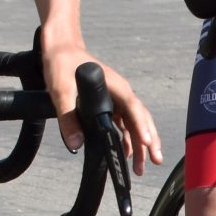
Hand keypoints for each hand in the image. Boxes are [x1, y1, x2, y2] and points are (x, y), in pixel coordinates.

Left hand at [41, 35, 166, 169]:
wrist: (60, 48)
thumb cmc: (63, 64)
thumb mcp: (61, 90)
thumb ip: (68, 117)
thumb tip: (76, 144)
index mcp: (116, 88)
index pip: (134, 109)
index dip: (142, 126)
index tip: (149, 142)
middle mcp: (121, 94)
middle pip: (141, 119)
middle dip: (149, 141)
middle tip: (155, 161)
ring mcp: (116, 99)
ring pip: (134, 123)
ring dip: (140, 144)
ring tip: (140, 167)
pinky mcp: (109, 103)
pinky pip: (124, 124)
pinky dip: (128, 138)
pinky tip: (127, 153)